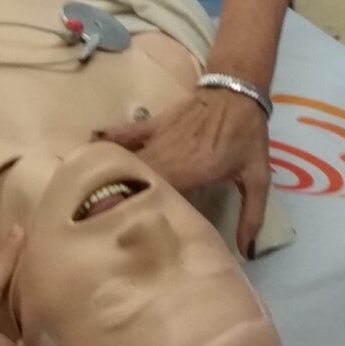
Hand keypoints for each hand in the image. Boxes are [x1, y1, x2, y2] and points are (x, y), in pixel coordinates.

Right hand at [102, 87, 272, 256]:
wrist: (238, 92)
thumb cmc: (248, 137)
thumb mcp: (258, 177)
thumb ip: (252, 215)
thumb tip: (247, 253)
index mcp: (192, 172)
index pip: (159, 198)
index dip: (140, 216)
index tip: (123, 235)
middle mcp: (170, 156)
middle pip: (136, 182)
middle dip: (116, 204)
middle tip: (97, 226)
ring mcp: (158, 138)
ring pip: (126, 161)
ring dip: (109, 179)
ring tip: (87, 201)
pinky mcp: (152, 124)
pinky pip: (124, 134)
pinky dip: (107, 142)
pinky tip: (86, 153)